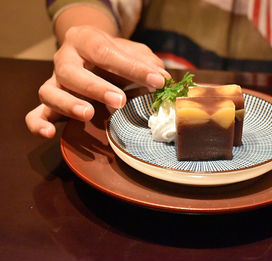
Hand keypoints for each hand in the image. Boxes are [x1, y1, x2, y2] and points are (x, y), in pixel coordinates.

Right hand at [26, 25, 168, 137]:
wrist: (89, 51)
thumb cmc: (113, 54)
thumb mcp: (132, 52)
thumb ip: (146, 62)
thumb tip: (163, 78)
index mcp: (86, 41)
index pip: (106, 52)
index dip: (132, 68)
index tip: (158, 81)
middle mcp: (65, 60)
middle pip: (71, 72)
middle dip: (95, 87)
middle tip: (119, 100)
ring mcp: (54, 82)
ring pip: (49, 92)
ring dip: (68, 104)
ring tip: (88, 114)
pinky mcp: (49, 102)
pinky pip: (34, 114)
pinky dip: (38, 124)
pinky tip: (50, 133)